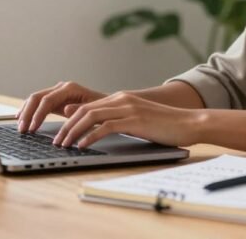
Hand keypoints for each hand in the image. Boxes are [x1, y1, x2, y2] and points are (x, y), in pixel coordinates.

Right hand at [16, 81, 106, 132]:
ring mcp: (57, 92)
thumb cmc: (102, 109)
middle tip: (22, 129)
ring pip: (35, 99)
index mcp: (70, 88)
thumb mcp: (94, 111)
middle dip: (27, 113)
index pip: (47, 100)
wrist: (107, 106)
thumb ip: (80, 109)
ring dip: (26, 112)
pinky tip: (22, 118)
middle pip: (37, 97)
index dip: (37, 114)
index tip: (32, 128)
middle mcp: (61, 87)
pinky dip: (29, 110)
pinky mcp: (56, 99)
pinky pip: (39, 103)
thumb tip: (65, 108)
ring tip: (20, 126)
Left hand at [51, 91, 202, 148]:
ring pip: (91, 117)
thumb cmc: (165, 125)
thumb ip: (117, 120)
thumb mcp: (137, 120)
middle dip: (66, 127)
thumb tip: (94, 128)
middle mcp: (121, 100)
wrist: (189, 123)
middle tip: (56, 141)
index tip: (59, 133)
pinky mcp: (134, 120)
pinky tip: (83, 145)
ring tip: (64, 145)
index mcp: (121, 99)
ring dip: (73, 131)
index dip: (70, 120)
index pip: (87, 107)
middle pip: (84, 110)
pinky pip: (106, 127)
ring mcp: (128, 109)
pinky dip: (90, 136)